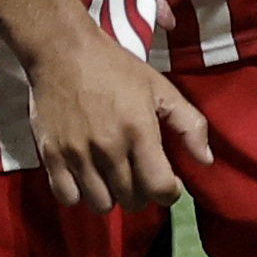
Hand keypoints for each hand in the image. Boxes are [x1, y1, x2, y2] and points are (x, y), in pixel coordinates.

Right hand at [18, 22, 209, 214]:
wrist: (62, 51)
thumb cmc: (115, 68)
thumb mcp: (161, 89)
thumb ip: (189, 124)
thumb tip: (206, 160)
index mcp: (139, 132)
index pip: (159, 188)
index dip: (170, 192)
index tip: (168, 183)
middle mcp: (108, 148)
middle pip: (132, 201)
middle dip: (142, 194)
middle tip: (139, 176)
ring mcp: (77, 154)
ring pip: (101, 205)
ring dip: (112, 197)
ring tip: (113, 178)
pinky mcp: (51, 156)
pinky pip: (67, 197)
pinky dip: (79, 194)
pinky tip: (87, 177)